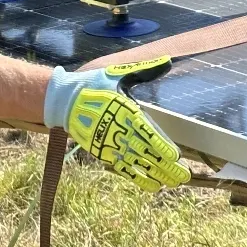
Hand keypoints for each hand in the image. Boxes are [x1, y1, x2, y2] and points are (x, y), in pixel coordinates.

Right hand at [43, 56, 190, 191]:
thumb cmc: (94, 85)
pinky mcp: (102, 152)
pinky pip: (123, 168)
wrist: (64, 100)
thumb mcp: (119, 75)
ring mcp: (109, 144)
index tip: (175, 156)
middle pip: (146, 153)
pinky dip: (138, 178)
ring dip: (156, 174)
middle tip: (183, 176)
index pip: (147, 133)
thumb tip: (167, 61)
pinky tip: (153, 185)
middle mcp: (119, 131)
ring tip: (173, 182)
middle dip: (165, 165)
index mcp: (125, 111)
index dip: (161, 146)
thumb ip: (145, 71)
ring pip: (137, 163)